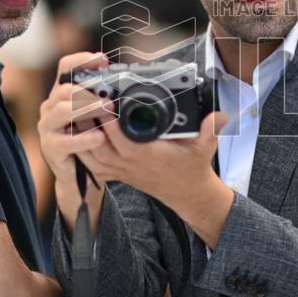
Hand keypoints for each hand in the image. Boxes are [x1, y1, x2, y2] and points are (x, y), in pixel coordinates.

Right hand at [38, 52, 112, 230]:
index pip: (65, 67)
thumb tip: (125, 80)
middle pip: (65, 89)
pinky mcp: (51, 147)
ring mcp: (48, 127)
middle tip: (110, 95)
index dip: (81, 60)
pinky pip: (65, 141)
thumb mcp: (97, 114)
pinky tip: (100, 137)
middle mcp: (51, 107)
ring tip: (107, 109)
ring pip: (62, 110)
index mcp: (62, 94)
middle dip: (88, 90)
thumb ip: (104, 96)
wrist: (78, 173)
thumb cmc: (90, 138)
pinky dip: (84, 138)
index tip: (102, 59)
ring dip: (87, 109)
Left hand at [78, 107, 230, 247]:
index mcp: (148, 155)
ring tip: (77, 115)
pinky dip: (83, 151)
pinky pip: (93, 165)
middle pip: (100, 146)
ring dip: (82, 137)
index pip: (122, 140)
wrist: (188, 194)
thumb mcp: (204, 148)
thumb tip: (221, 116)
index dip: (111, 123)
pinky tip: (78, 136)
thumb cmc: (192, 169)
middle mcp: (131, 164)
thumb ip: (210, 130)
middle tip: (84, 102)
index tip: (105, 102)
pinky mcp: (118, 174)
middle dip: (90, 125)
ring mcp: (122, 171)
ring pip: (92, 156)